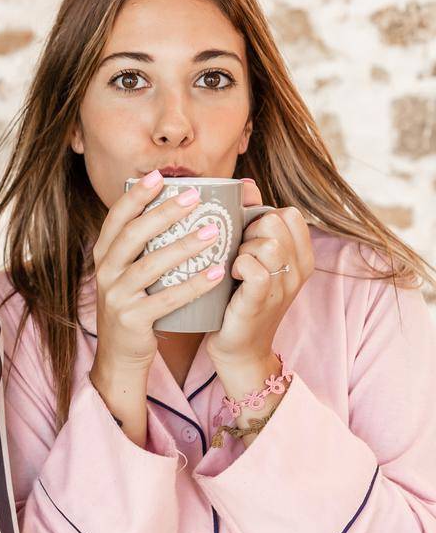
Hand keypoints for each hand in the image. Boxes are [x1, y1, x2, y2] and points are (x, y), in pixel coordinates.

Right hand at [90, 172, 231, 374]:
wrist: (120, 354)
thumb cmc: (135, 304)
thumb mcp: (128, 272)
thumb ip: (144, 246)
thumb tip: (178, 208)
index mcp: (104, 255)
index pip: (116, 218)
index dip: (135, 196)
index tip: (158, 177)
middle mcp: (105, 271)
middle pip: (133, 235)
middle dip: (163, 213)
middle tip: (194, 196)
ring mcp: (116, 295)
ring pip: (150, 265)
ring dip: (183, 246)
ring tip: (213, 232)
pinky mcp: (132, 319)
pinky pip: (167, 299)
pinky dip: (193, 285)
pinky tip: (217, 272)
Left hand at [206, 180, 313, 372]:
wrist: (238, 348)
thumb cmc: (238, 296)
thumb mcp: (252, 256)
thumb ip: (251, 220)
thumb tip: (246, 184)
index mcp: (301, 256)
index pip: (289, 214)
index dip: (262, 217)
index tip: (246, 237)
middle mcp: (299, 269)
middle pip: (275, 222)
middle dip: (248, 231)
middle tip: (235, 253)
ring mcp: (283, 286)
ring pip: (266, 242)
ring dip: (241, 249)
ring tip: (232, 267)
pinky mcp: (261, 301)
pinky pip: (255, 268)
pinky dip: (239, 266)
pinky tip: (230, 276)